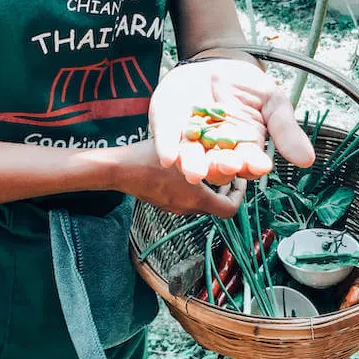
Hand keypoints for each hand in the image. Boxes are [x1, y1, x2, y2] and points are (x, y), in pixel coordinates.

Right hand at [113, 139, 245, 217]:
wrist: (119, 170)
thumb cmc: (150, 157)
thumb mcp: (182, 148)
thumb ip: (206, 151)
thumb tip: (227, 149)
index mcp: (196, 198)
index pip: (230, 210)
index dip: (239, 196)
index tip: (238, 180)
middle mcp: (187, 208)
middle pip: (217, 206)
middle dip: (224, 189)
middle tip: (225, 170)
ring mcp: (174, 208)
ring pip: (202, 203)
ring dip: (209, 188)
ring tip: (206, 166)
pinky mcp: (164, 204)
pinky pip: (186, 200)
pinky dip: (193, 189)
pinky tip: (186, 170)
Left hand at [149, 59, 314, 184]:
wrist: (216, 62)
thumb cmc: (247, 87)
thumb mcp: (272, 102)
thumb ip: (285, 129)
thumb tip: (308, 161)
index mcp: (243, 150)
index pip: (249, 163)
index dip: (254, 164)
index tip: (260, 164)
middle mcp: (216, 152)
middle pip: (219, 167)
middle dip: (223, 166)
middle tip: (228, 164)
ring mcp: (191, 142)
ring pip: (191, 160)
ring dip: (193, 166)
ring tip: (195, 173)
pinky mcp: (168, 128)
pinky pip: (166, 141)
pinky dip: (167, 148)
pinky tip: (168, 158)